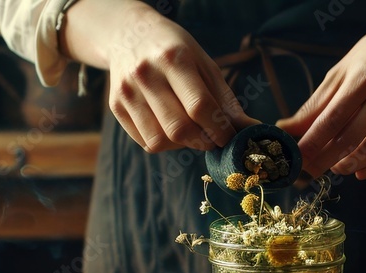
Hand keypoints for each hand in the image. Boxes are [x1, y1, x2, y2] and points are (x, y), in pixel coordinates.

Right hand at [63, 1, 256, 151]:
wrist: (128, 34)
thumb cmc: (175, 50)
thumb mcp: (204, 63)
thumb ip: (225, 98)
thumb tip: (250, 129)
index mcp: (173, 58)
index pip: (200, 106)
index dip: (219, 129)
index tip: (230, 137)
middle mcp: (146, 74)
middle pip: (178, 128)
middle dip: (202, 142)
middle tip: (212, 139)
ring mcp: (127, 92)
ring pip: (159, 141)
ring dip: (182, 146)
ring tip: (191, 132)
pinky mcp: (116, 106)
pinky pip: (145, 142)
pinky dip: (165, 143)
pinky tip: (171, 127)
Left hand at [277, 6, 365, 178]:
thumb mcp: (340, 72)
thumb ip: (316, 103)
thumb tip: (286, 128)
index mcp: (365, 76)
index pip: (334, 117)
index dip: (313, 142)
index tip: (295, 159)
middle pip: (351, 137)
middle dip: (324, 160)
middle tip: (306, 173)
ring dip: (347, 165)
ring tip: (332, 167)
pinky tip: (358, 172)